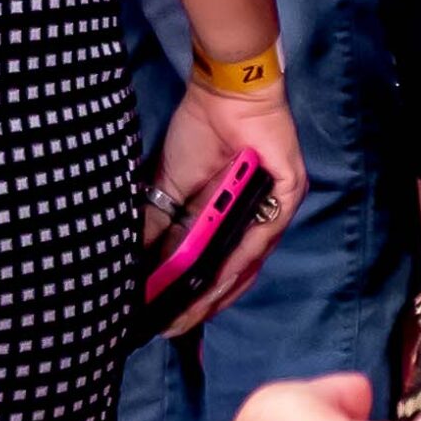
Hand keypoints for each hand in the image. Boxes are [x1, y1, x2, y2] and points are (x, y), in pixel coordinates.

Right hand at [152, 80, 307, 333]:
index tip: (164, 323)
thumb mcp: (168, 188)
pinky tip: (218, 276)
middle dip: (203, 303)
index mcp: (229, 217)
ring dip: (218, 288)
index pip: (215, 266)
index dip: (192, 296)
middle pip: (234, 272)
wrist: (222, 92)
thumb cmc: (200, 135)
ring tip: (190, 311)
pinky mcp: (288, 190)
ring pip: (250, 259)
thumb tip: (131, 270)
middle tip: (174, 328)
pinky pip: (266, 231)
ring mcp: (275, 205)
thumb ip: (157, 227)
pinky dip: (241, 255)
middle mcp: (256, 217)